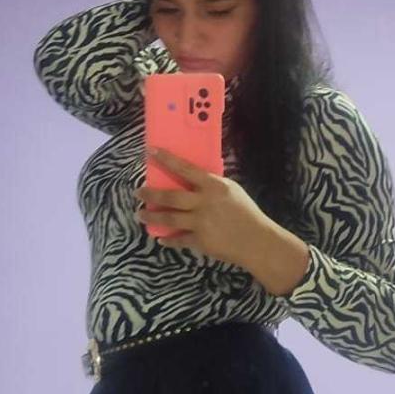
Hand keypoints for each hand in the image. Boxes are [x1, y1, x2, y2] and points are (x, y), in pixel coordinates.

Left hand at [135, 147, 270, 267]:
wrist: (256, 240)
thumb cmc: (246, 212)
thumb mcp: (231, 190)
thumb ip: (211, 185)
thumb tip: (193, 179)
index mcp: (213, 186)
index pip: (185, 169)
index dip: (166, 160)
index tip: (150, 151)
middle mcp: (203, 202)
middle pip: (170, 196)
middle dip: (151, 194)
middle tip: (138, 192)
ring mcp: (200, 223)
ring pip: (168, 218)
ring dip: (152, 216)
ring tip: (140, 214)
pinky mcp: (199, 241)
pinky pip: (178, 239)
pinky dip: (167, 239)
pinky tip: (160, 237)